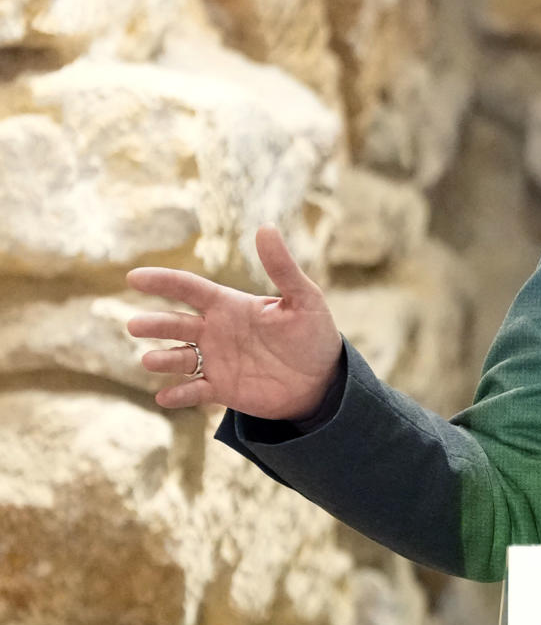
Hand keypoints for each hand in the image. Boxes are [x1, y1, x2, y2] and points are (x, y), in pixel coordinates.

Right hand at [125, 225, 342, 418]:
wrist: (323, 379)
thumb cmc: (313, 334)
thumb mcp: (304, 299)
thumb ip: (282, 267)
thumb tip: (266, 228)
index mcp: (229, 306)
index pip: (189, 288)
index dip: (162, 281)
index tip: (134, 277)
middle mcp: (215, 331)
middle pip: (175, 324)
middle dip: (155, 324)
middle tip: (136, 325)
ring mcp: (216, 361)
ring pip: (178, 358)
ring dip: (162, 359)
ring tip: (149, 360)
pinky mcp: (221, 389)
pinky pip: (193, 392)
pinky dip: (178, 395)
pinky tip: (165, 397)